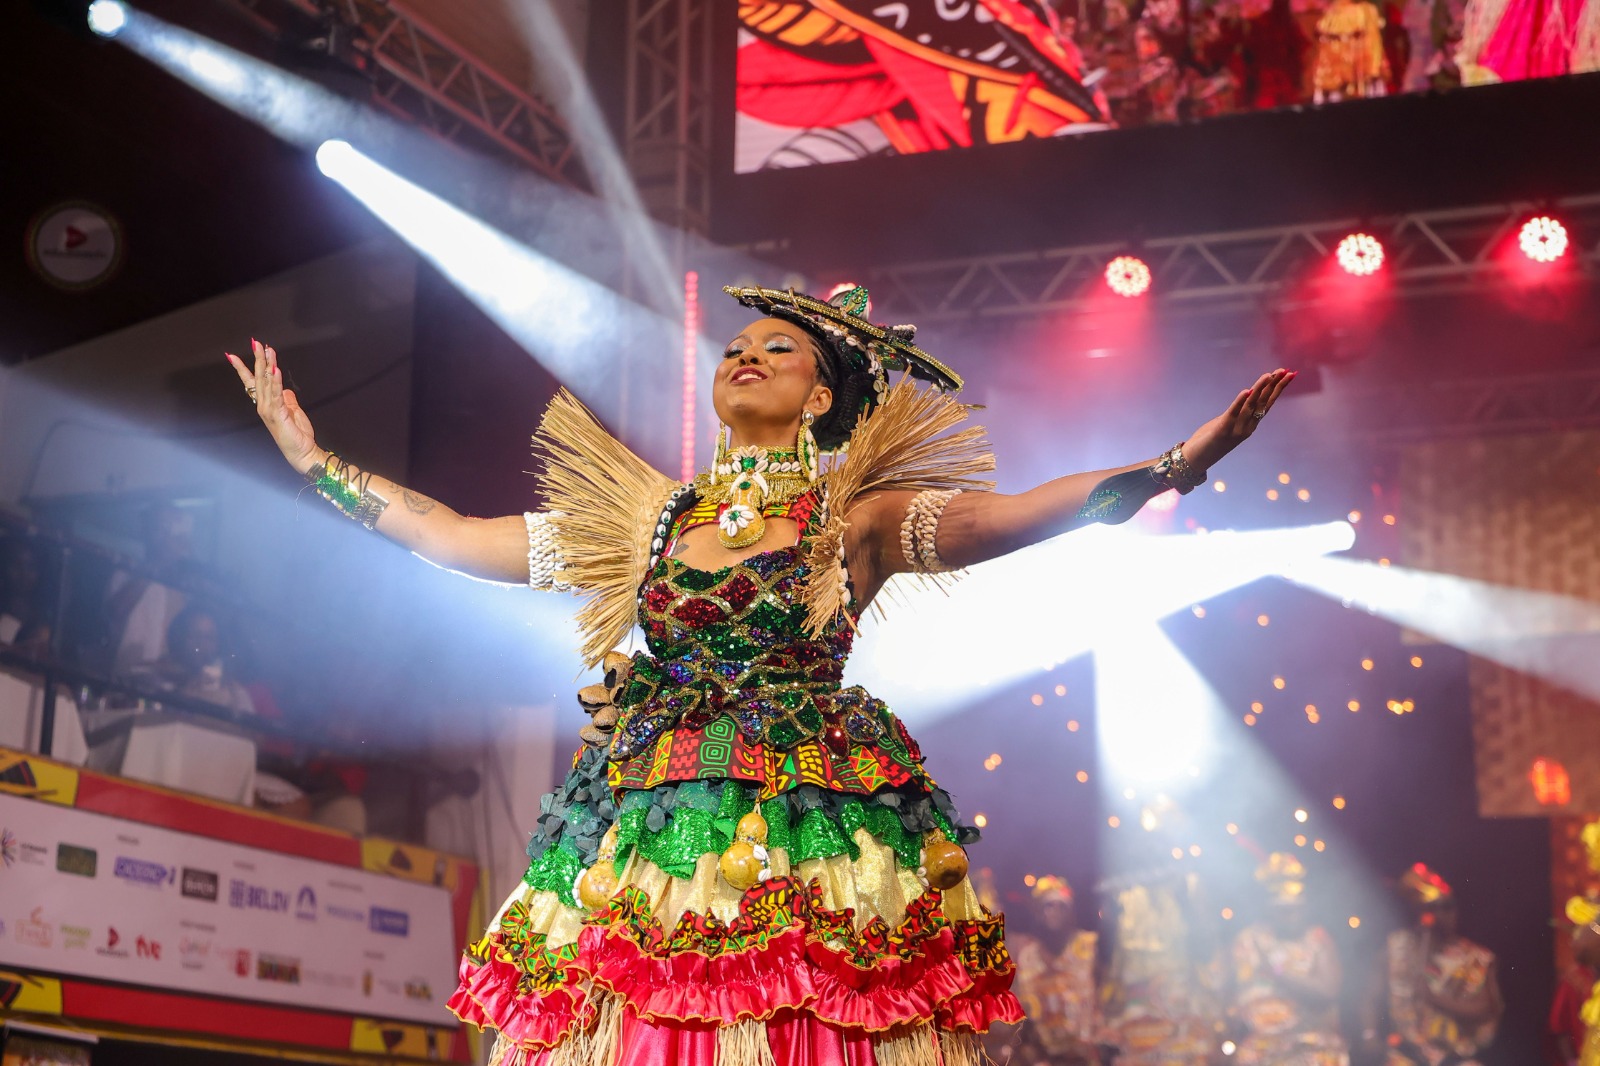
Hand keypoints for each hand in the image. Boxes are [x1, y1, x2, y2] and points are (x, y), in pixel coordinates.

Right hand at [226, 339, 320, 472]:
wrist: (302, 451)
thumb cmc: (297, 434)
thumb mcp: (292, 411)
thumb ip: (286, 399)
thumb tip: (285, 389)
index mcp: (266, 404)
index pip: (252, 382)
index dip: (243, 368)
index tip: (232, 355)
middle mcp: (263, 405)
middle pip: (258, 378)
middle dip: (257, 359)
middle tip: (255, 343)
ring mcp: (269, 409)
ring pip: (265, 382)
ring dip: (267, 365)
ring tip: (267, 350)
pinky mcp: (278, 413)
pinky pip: (276, 393)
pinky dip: (275, 380)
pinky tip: (275, 369)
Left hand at [1182, 369, 1295, 471]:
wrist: (1197, 460)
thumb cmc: (1210, 440)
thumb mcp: (1226, 423)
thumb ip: (1237, 412)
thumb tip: (1246, 396)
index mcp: (1250, 424)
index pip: (1267, 403)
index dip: (1278, 388)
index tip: (1289, 374)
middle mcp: (1247, 427)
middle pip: (1263, 402)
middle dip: (1275, 386)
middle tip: (1286, 371)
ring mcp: (1236, 429)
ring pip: (1251, 405)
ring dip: (1260, 389)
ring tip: (1269, 375)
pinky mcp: (1222, 430)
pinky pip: (1233, 413)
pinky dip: (1240, 401)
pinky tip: (1246, 390)